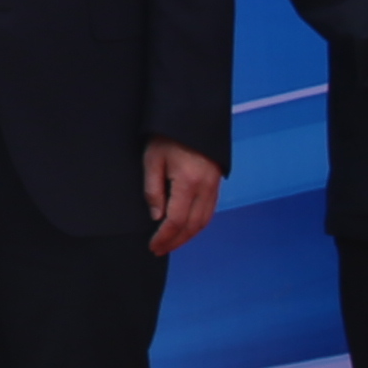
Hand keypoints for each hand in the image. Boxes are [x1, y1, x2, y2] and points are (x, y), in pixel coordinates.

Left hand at [144, 139, 224, 256]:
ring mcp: (214, 185)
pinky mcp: (216, 182)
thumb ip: (153, 190)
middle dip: (176, 241)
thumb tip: (157, 217)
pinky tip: (186, 228)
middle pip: (192, 225)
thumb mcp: (152, 160)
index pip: (176, 220)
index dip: (165, 237)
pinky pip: (209, 210)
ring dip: (188, 236)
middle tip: (160, 250)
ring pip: (204, 220)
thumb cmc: (167, 136)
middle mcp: (205, 187)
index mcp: (188, 182)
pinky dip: (197, 224)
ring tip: (171, 243)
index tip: (153, 245)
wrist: (191, 117)